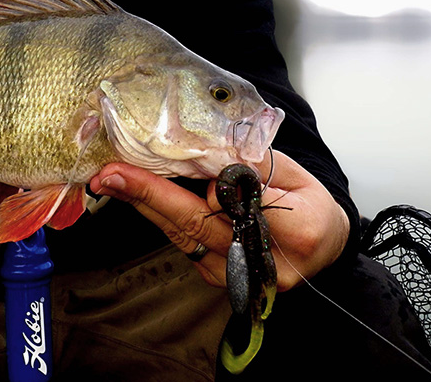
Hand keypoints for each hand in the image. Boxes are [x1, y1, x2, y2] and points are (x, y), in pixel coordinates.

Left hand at [88, 151, 349, 290]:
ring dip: (143, 205)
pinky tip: (134, 193)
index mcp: (296, 233)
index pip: (241, 207)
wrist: (321, 247)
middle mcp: (262, 264)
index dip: (208, 187)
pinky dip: (159, 215)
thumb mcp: (296, 174)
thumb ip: (254, 165)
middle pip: (198, 225)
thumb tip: (208, 155)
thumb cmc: (309, 204)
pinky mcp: (216, 276)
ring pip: (183, 236)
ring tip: (109, 179)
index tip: (174, 165)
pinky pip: (183, 241)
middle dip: (150, 195)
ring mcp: (236, 276)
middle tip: (112, 174)